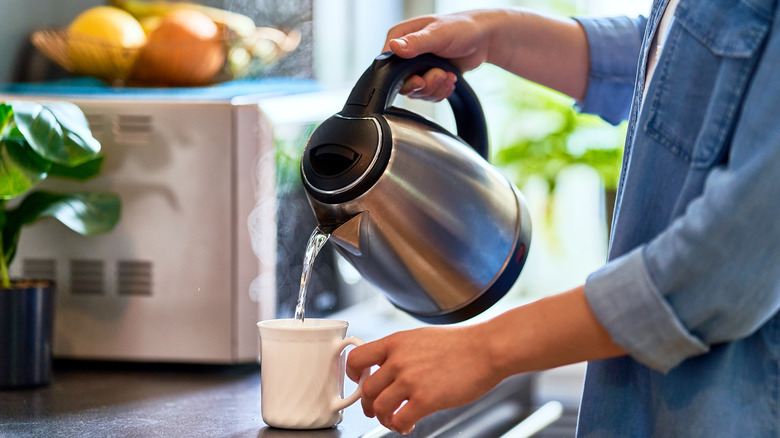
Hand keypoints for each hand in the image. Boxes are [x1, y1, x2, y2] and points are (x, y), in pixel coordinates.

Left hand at [346, 324, 502, 433]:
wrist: (485, 349)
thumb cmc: (460, 344)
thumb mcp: (421, 337)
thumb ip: (401, 351)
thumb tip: (388, 366)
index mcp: (395, 342)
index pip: (356, 358)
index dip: (354, 374)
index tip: (360, 382)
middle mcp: (398, 360)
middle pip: (366, 389)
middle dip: (369, 404)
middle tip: (376, 409)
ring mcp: (410, 380)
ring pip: (379, 408)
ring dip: (384, 419)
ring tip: (394, 420)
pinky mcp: (425, 399)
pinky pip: (399, 420)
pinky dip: (400, 427)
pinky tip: (408, 425)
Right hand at [382, 9, 590, 101]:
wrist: (484, 39)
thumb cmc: (462, 28)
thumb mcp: (438, 34)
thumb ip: (416, 42)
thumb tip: (394, 47)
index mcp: (401, 37)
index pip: (386, 63)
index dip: (400, 76)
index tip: (418, 78)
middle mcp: (405, 53)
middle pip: (401, 82)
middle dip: (423, 84)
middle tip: (439, 76)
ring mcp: (417, 67)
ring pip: (416, 91)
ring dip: (435, 88)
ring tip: (449, 76)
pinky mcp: (428, 77)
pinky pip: (428, 94)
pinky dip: (441, 91)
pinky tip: (451, 79)